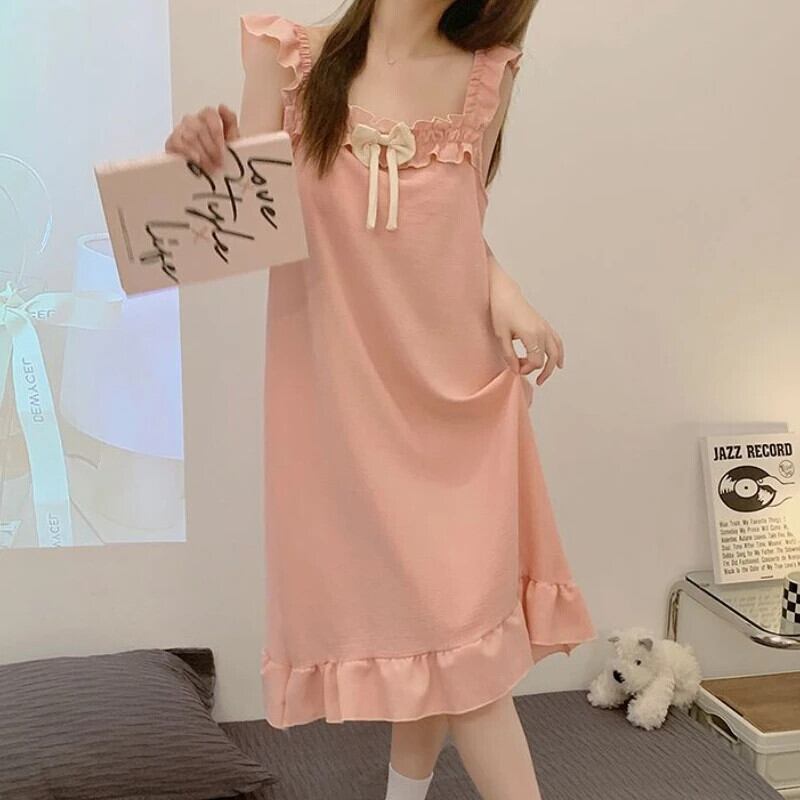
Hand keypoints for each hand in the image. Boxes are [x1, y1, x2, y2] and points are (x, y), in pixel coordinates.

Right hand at [164, 103, 239, 173]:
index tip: (223, 149)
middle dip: (211, 148)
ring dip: (202, 154)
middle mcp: (192, 120)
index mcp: (207, 117)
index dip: (217, 131)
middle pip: (199, 127)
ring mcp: (180, 130)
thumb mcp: (232, 139)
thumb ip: (230, 121)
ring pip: (189, 136)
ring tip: (210, 167)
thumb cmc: (221, 155)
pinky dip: (188, 152)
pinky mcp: (171, 142)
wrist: (208, 173)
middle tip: (219, 163)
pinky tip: (196, 161)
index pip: (209, 113)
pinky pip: (176, 142)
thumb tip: (222, 107)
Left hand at [490, 267, 563, 386]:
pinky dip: (558, 352)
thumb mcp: (501, 336)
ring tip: (545, 376)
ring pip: (556, 350)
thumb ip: (509, 355)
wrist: (504, 293)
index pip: (536, 361)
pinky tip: (559, 362)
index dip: (527, 369)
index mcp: (532, 334)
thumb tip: (516, 369)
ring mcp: (545, 327)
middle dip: (542, 371)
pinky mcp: (544, 324)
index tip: (516, 369)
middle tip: (535, 381)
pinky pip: (556, 341)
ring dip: (553, 364)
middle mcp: (542, 331)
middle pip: (549, 358)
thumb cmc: (500, 311)